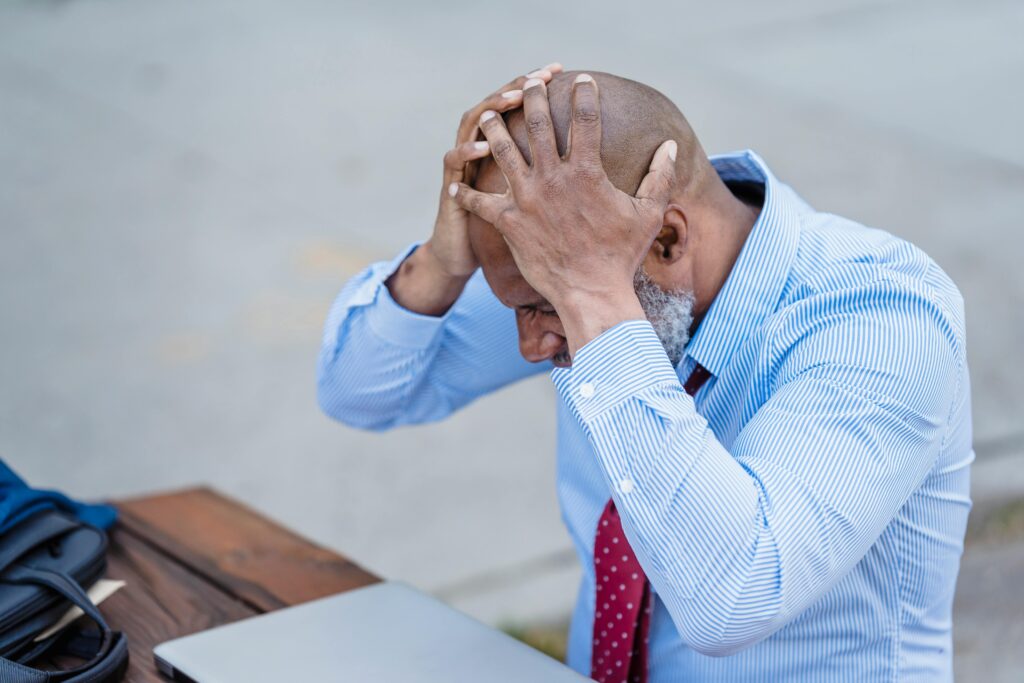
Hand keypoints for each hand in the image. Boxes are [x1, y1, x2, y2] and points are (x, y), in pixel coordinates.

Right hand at [385, 63, 562, 315]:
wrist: (463, 253)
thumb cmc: (503, 229)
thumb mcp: (528, 198)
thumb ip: (552, 176)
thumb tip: (595, 168)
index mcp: (505, 150)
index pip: (523, 107)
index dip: (539, 88)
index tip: (563, 72)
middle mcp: (483, 148)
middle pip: (499, 105)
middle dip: (520, 88)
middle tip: (542, 76)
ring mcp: (465, 165)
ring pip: (472, 125)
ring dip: (491, 110)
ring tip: (512, 98)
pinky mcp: (452, 189)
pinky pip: (454, 164)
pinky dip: (465, 153)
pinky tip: (483, 148)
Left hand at [451, 73, 677, 353]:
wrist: (592, 292)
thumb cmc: (622, 255)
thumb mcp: (648, 213)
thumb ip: (659, 176)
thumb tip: (671, 145)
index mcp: (586, 171)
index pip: (585, 119)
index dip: (584, 94)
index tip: (582, 80)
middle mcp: (553, 178)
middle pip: (536, 123)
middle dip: (531, 96)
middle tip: (527, 83)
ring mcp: (528, 198)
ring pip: (502, 152)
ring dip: (493, 130)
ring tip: (488, 115)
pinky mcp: (509, 222)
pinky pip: (480, 203)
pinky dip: (466, 194)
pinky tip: (456, 185)